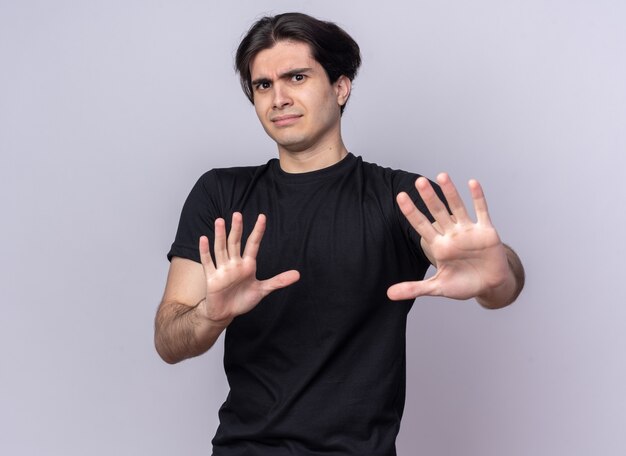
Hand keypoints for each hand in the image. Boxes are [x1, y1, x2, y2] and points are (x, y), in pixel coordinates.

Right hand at [198, 212, 299, 325]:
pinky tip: (203, 239)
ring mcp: (222, 270)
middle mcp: (234, 264)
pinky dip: (205, 252)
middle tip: (237, 214)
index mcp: (247, 265)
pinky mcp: (212, 278)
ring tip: (219, 221)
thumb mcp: (262, 290)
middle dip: (236, 229)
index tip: (262, 217)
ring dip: (219, 236)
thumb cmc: (242, 299)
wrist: (225, 313)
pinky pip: (208, 263)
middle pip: (235, 243)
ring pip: (221, 249)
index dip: (258, 231)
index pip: (253, 244)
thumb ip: (278, 281)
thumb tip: (298, 274)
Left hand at [387, 173, 514, 304]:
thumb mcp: (437, 288)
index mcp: (439, 246)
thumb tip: (389, 294)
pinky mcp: (486, 232)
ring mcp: (469, 231)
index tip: (400, 197)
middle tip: (418, 181)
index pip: (421, 225)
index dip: (411, 211)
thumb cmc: (464, 285)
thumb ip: (414, 288)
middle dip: (428, 197)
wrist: (490, 286)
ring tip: (441, 175)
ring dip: (450, 192)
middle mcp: (452, 235)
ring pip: (457, 208)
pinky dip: (478, 198)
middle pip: (438, 212)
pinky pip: (481, 211)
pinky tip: (471, 183)